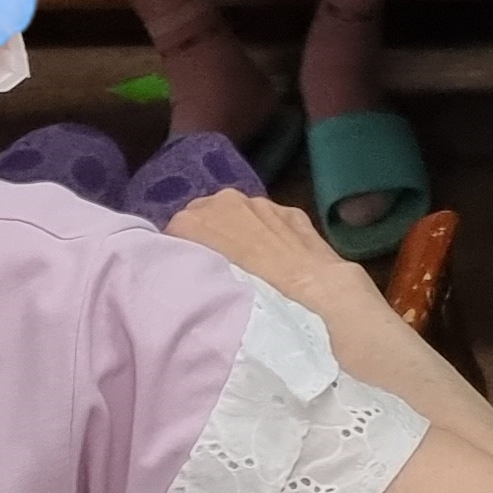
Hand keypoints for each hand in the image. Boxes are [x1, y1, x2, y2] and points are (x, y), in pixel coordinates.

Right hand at [165, 187, 373, 314]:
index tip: (187, 269)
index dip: (182, 249)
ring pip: (239, 213)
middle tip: (214, 266)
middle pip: (207, 214)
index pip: (177, 228)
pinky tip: (275, 257)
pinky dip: (268, 233)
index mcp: (198, 217)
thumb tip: (183, 268)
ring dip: (238, 231)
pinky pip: (270, 219)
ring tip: (245, 263)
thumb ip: (192, 265)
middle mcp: (228, 200)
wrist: (314, 290)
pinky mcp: (291, 211)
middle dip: (208, 235)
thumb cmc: (252, 293)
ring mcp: (263, 202)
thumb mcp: (206, 282)